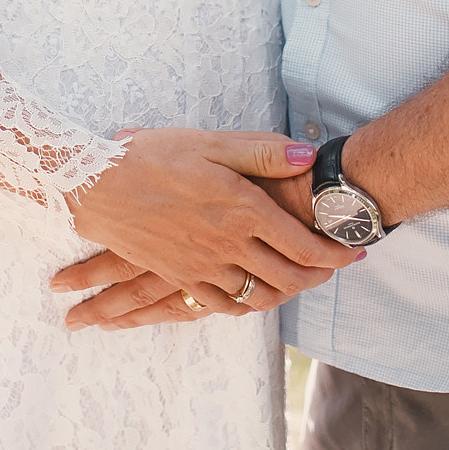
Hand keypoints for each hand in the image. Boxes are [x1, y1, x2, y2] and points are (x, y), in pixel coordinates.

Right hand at [55, 174, 336, 330]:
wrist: (95, 185)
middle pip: (287, 277)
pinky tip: (250, 301)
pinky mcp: (179, 276)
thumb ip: (262, 152)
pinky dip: (244, 306)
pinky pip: (220, 305)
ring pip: (257, 296)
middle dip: (317, 278)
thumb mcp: (210, 142)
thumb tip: (308, 159)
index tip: (354, 251)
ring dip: (285, 295)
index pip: (303, 244)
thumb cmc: (152, 156)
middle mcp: (227, 244)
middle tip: (334, 271)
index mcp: (241, 209)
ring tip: (300, 287)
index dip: (334, 253)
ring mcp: (203, 266)